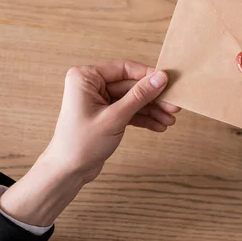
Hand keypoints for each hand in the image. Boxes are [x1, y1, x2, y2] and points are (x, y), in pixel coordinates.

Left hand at [0, 60, 179, 225]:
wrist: (68, 171)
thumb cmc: (81, 143)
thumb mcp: (115, 117)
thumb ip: (139, 96)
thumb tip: (160, 77)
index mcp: (86, 77)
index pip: (124, 69)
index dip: (148, 76)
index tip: (168, 82)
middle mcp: (91, 85)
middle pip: (131, 86)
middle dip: (153, 98)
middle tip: (174, 105)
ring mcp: (99, 100)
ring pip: (132, 100)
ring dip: (152, 110)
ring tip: (170, 120)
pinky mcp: (106, 114)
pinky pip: (129, 111)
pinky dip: (143, 118)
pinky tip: (159, 125)